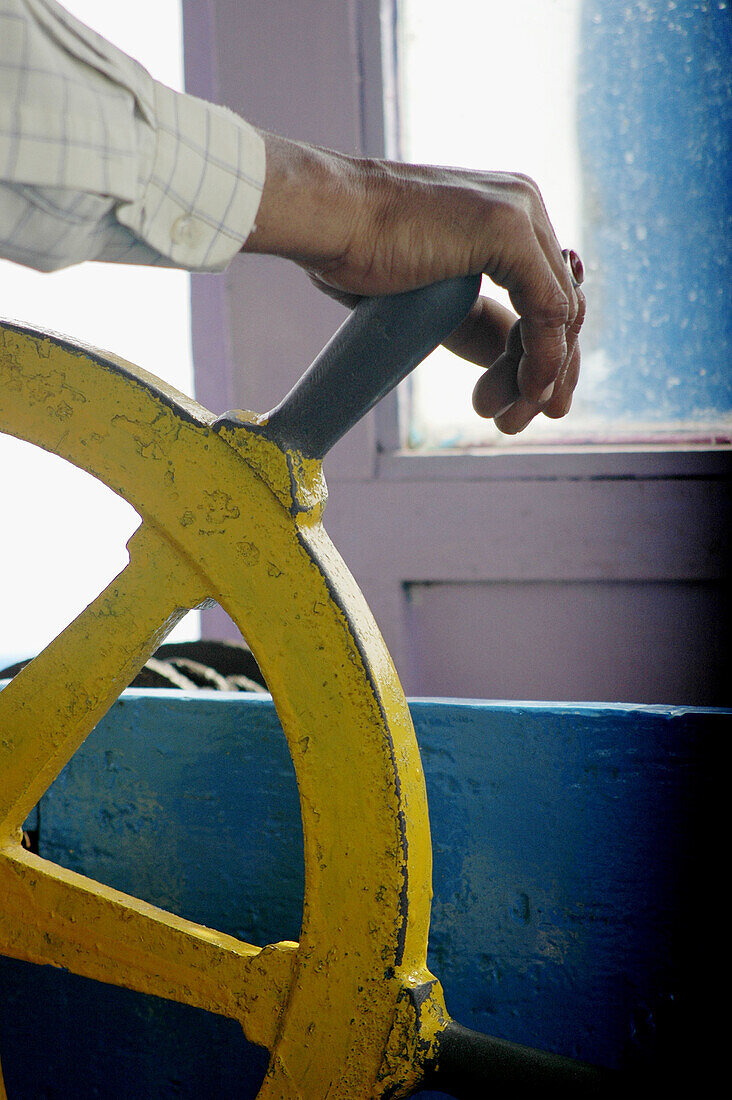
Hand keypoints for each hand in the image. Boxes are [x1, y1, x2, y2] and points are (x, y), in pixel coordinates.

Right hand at [242, 133, 584, 434]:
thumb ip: (474, 325)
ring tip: (508, 421)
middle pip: (560, 308)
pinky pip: (549, 312)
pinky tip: (527, 395)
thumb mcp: (432, 302)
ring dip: (538, 379)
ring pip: (561, 315)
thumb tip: (509, 364)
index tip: (508, 405)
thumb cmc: (356, 253)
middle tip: (515, 423)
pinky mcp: (512, 232)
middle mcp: (523, 206)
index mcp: (506, 214)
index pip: (544, 298)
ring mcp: (521, 215)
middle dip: (542, 375)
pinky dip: (543, 360)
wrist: (329, 221)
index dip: (535, 359)